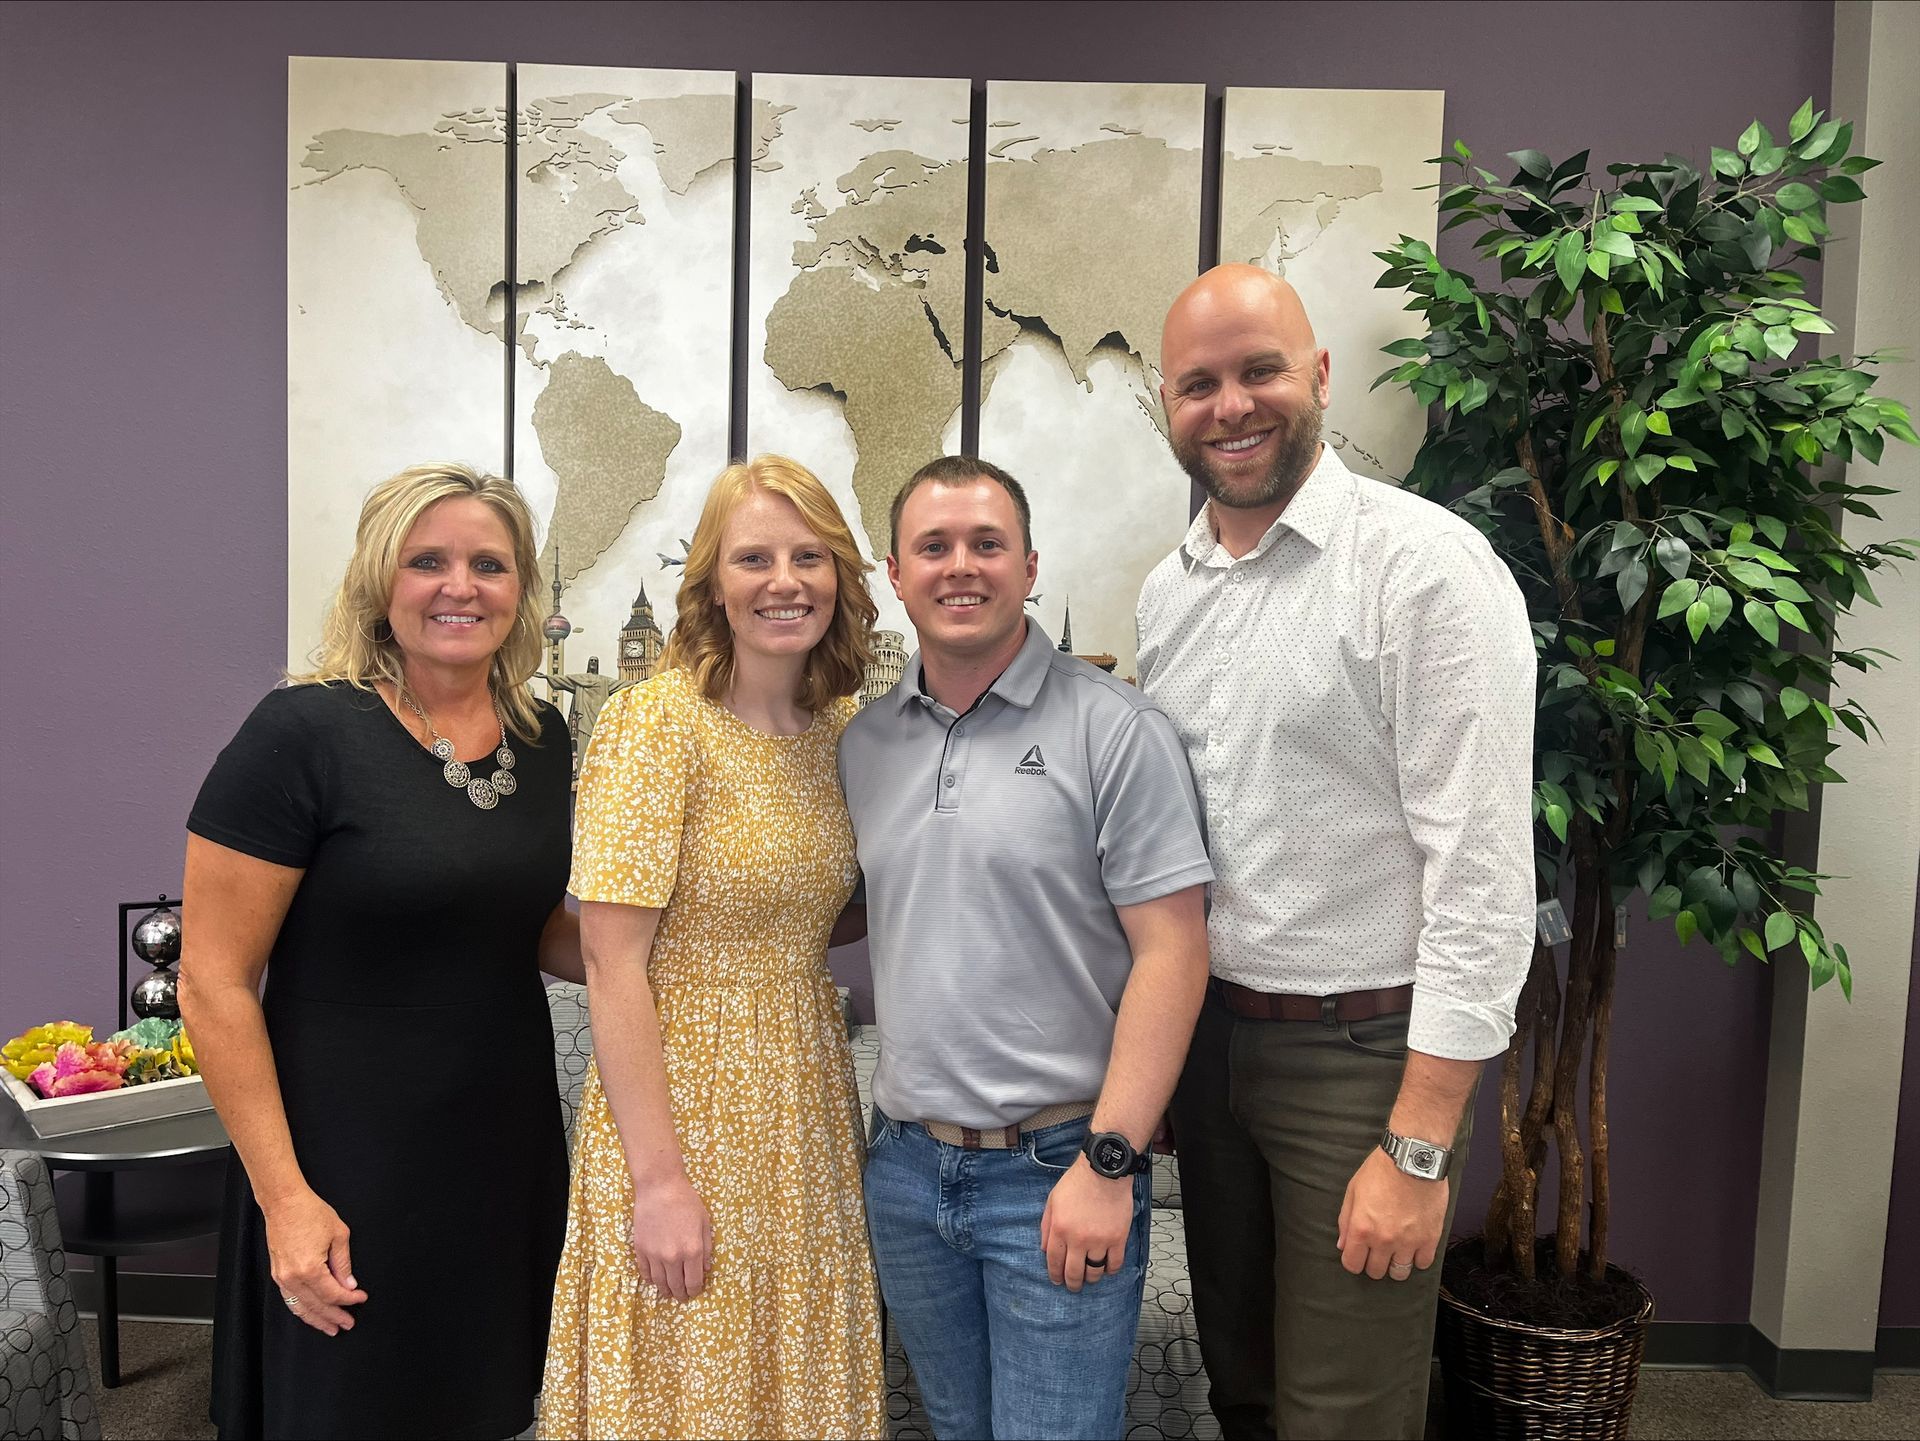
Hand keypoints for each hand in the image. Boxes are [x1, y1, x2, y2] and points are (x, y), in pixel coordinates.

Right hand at [262, 1189, 366, 1334]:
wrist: (284, 1202)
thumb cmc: (310, 1213)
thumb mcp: (338, 1234)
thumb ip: (344, 1264)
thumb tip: (349, 1285)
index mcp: (310, 1268)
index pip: (332, 1293)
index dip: (349, 1299)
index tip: (361, 1299)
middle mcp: (293, 1277)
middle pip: (316, 1306)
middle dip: (334, 1316)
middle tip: (348, 1324)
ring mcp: (282, 1277)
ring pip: (300, 1307)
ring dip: (316, 1319)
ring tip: (331, 1328)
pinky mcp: (277, 1274)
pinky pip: (290, 1299)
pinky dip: (302, 1310)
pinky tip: (312, 1314)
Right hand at [630, 1171, 713, 1301]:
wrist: (660, 1187)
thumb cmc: (686, 1201)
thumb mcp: (705, 1222)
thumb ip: (707, 1248)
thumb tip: (706, 1269)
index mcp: (692, 1251)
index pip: (693, 1282)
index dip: (695, 1291)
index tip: (694, 1292)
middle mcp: (673, 1257)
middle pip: (676, 1286)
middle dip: (680, 1294)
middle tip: (682, 1297)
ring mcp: (654, 1254)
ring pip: (659, 1282)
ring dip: (665, 1290)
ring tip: (668, 1292)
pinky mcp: (640, 1249)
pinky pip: (644, 1272)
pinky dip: (649, 1279)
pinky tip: (654, 1280)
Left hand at [1040, 1157, 1133, 1292]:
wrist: (1104, 1171)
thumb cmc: (1078, 1182)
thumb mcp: (1052, 1201)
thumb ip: (1046, 1226)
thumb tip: (1044, 1249)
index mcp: (1059, 1229)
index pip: (1054, 1262)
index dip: (1055, 1275)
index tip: (1057, 1281)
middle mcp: (1078, 1238)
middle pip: (1074, 1272)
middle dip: (1072, 1283)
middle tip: (1073, 1286)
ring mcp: (1099, 1240)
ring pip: (1094, 1272)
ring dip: (1091, 1278)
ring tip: (1090, 1277)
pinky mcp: (1118, 1238)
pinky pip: (1114, 1264)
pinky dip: (1110, 1270)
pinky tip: (1106, 1268)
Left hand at [1337, 1146, 1447, 1279]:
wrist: (1413, 1159)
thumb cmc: (1381, 1170)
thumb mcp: (1353, 1190)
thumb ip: (1345, 1221)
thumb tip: (1343, 1245)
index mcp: (1361, 1229)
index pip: (1352, 1265)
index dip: (1354, 1261)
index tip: (1358, 1255)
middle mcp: (1384, 1240)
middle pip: (1376, 1272)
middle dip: (1374, 1263)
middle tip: (1377, 1251)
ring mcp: (1408, 1242)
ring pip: (1400, 1273)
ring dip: (1396, 1265)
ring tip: (1396, 1252)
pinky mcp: (1430, 1238)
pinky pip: (1423, 1263)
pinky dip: (1418, 1259)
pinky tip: (1414, 1247)